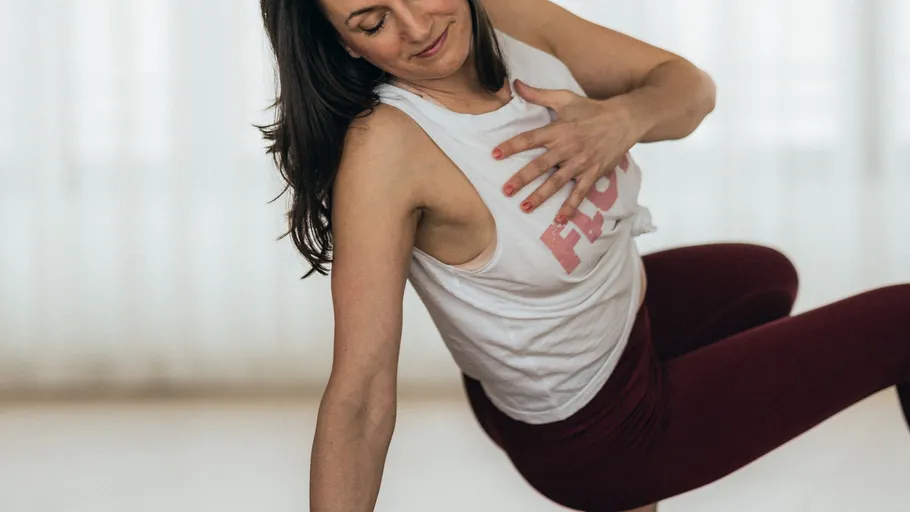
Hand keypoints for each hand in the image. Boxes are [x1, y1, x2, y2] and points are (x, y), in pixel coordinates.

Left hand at [494, 79, 641, 223]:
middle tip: (506, 190)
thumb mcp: (565, 98)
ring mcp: (581, 163)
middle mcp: (568, 148)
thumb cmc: (591, 109)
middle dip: (522, 178)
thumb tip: (515, 84)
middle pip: (541, 165)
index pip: (530, 139)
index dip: (512, 146)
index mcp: (559, 130)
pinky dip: (570, 207)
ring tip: (524, 208)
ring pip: (557, 182)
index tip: (495, 155)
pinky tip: (559, 220)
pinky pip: (580, 193)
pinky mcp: (593, 174)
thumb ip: (539, 94)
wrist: (624, 120)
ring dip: (540, 196)